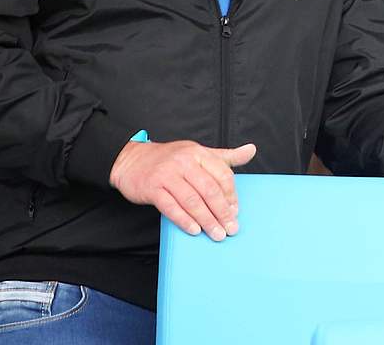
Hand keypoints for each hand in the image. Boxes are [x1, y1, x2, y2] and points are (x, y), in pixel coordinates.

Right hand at [109, 140, 255, 240]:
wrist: (132, 161)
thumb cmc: (170, 159)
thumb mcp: (199, 153)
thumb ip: (225, 156)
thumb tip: (252, 150)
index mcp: (199, 153)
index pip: (222, 175)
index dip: (231, 196)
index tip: (235, 211)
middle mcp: (184, 162)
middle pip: (209, 190)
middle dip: (222, 212)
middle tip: (231, 228)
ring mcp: (167, 175)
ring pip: (192, 201)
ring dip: (207, 220)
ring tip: (217, 234)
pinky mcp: (152, 188)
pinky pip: (171, 207)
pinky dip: (184, 220)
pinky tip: (195, 230)